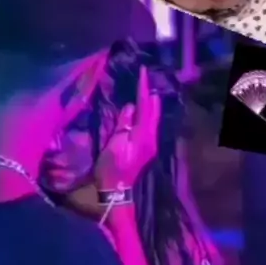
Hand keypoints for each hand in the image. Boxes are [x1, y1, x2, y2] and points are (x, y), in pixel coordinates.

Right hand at [95, 65, 160, 188]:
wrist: (116, 192)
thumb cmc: (111, 169)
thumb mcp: (114, 145)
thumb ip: (123, 125)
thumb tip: (130, 107)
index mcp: (143, 136)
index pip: (144, 107)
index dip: (143, 89)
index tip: (143, 72)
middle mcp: (151, 139)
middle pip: (153, 112)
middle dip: (150, 95)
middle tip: (148, 78)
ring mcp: (150, 146)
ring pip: (153, 119)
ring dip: (151, 105)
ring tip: (148, 91)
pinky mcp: (145, 150)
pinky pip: (149, 127)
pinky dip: (148, 115)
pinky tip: (144, 112)